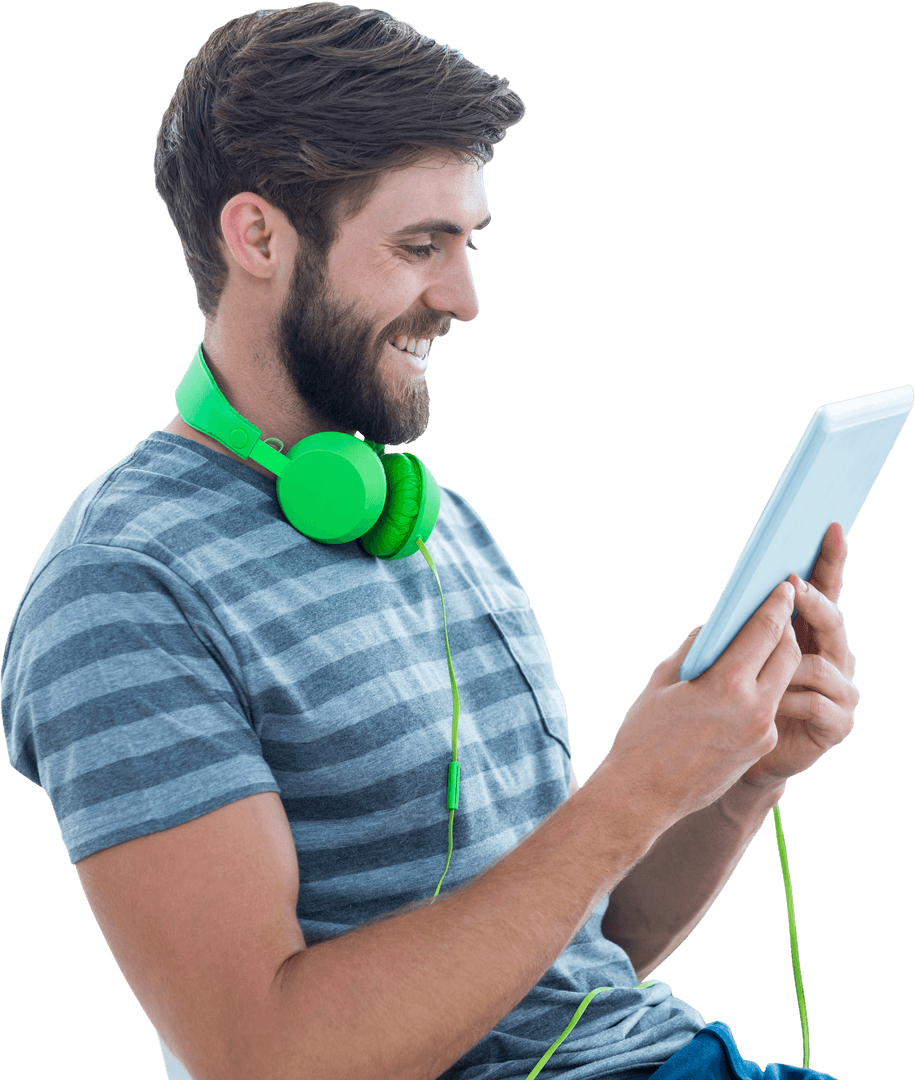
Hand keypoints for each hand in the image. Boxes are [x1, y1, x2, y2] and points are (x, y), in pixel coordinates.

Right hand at [601, 577, 802, 831]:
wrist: (644, 795)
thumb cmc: (643, 735)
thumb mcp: (662, 681)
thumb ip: (695, 649)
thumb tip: (716, 628)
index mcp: (727, 684)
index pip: (765, 630)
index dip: (776, 604)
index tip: (782, 586)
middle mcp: (753, 707)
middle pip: (787, 654)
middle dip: (783, 630)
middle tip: (774, 612)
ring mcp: (761, 731)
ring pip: (782, 680)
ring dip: (776, 659)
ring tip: (758, 646)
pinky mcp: (761, 747)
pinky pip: (769, 707)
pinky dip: (760, 689)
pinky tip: (740, 686)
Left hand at [740, 522, 858, 789]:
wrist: (736, 760)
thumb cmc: (726, 705)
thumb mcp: (725, 662)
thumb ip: (737, 631)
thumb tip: (732, 597)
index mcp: (807, 634)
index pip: (822, 590)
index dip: (830, 559)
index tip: (830, 526)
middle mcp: (830, 657)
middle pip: (831, 620)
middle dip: (813, 601)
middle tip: (792, 584)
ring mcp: (838, 691)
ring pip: (823, 664)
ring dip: (790, 662)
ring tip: (761, 665)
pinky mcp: (836, 725)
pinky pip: (818, 705)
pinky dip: (791, 702)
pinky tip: (772, 705)